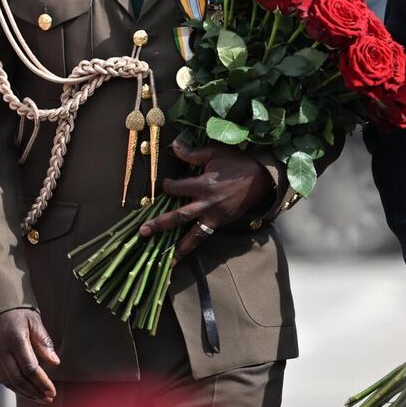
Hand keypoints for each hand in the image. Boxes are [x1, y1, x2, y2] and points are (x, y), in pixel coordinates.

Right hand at [0, 307, 58, 402]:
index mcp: (14, 338)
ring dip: (24, 392)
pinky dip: (13, 386)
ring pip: (7, 381)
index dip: (42, 382)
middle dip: (34, 391)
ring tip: (39, 398)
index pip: (30, 368)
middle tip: (48, 399)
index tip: (52, 392)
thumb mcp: (34, 320)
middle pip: (17, 378)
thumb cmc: (17, 310)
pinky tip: (25, 390)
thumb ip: (44, 342)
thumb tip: (55, 363)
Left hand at [139, 140, 276, 259]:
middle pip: (179, 217)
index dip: (166, 186)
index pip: (176, 189)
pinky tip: (183, 254)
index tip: (164, 185)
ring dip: (179, 248)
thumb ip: (192, 154)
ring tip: (166, 262)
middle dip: (160, 225)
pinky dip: (194, 244)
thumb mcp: (214, 153)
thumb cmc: (238, 162)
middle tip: (143, 232)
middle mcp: (207, 204)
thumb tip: (174, 144)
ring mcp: (215, 216)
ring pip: (194, 236)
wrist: (263, 177)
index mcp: (203, 185)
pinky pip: (205, 236)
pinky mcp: (222, 223)